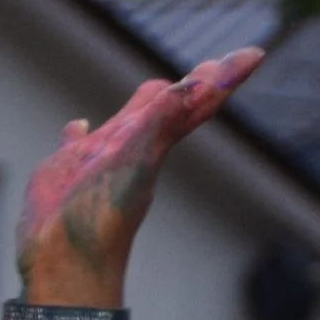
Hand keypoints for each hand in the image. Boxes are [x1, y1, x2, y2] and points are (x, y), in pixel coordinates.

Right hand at [16, 52, 265, 305]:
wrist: (65, 264)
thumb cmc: (102, 216)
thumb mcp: (135, 161)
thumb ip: (163, 122)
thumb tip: (193, 88)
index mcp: (154, 141)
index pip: (197, 101)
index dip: (224, 78)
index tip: (254, 55)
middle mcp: (131, 147)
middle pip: (170, 106)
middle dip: (192, 85)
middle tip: (217, 67)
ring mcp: (99, 160)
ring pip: (126, 123)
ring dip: (143, 104)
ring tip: (158, 88)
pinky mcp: (65, 172)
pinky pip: (77, 145)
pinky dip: (77, 133)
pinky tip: (78, 125)